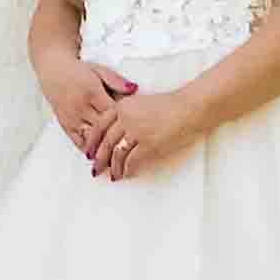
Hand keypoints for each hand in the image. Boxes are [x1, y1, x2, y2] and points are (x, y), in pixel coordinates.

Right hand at [44, 59, 136, 163]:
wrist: (53, 70)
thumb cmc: (78, 71)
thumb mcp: (100, 70)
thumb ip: (117, 81)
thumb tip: (135, 89)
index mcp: (92, 93)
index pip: (113, 113)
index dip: (126, 122)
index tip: (138, 130)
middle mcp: (80, 107)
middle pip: (103, 128)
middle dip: (117, 139)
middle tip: (133, 150)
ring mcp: (72, 117)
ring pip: (91, 138)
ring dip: (103, 149)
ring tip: (118, 160)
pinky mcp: (65, 124)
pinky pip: (77, 141)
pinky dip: (89, 150)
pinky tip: (99, 156)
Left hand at [91, 86, 211, 181]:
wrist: (191, 108)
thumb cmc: (169, 107)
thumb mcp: (141, 104)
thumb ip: (126, 116)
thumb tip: (114, 136)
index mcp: (122, 106)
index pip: (99, 127)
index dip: (92, 142)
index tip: (88, 153)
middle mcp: (126, 118)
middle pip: (106, 142)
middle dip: (99, 159)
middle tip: (95, 169)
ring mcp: (137, 131)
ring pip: (117, 154)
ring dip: (113, 168)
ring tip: (112, 176)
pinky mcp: (149, 144)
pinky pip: (132, 161)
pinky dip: (127, 170)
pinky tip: (126, 175)